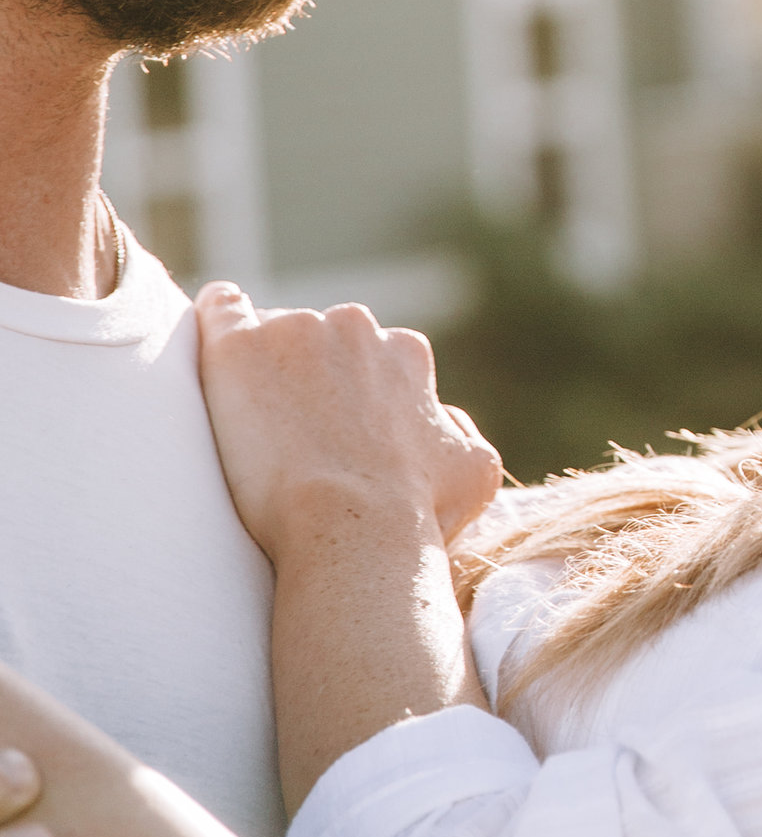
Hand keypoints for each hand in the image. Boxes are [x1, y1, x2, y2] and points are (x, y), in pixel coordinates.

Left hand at [196, 290, 502, 563]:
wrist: (351, 527)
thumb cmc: (415, 511)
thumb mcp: (473, 470)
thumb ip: (457, 429)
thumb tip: (440, 415)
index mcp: (406, 353)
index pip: (370, 355)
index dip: (350, 393)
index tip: (332, 428)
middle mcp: (355, 328)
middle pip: (321, 339)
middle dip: (308, 374)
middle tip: (291, 430)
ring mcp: (294, 331)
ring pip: (272, 333)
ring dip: (264, 366)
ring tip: (249, 415)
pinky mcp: (239, 347)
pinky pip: (220, 309)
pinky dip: (216, 315)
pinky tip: (212, 324)